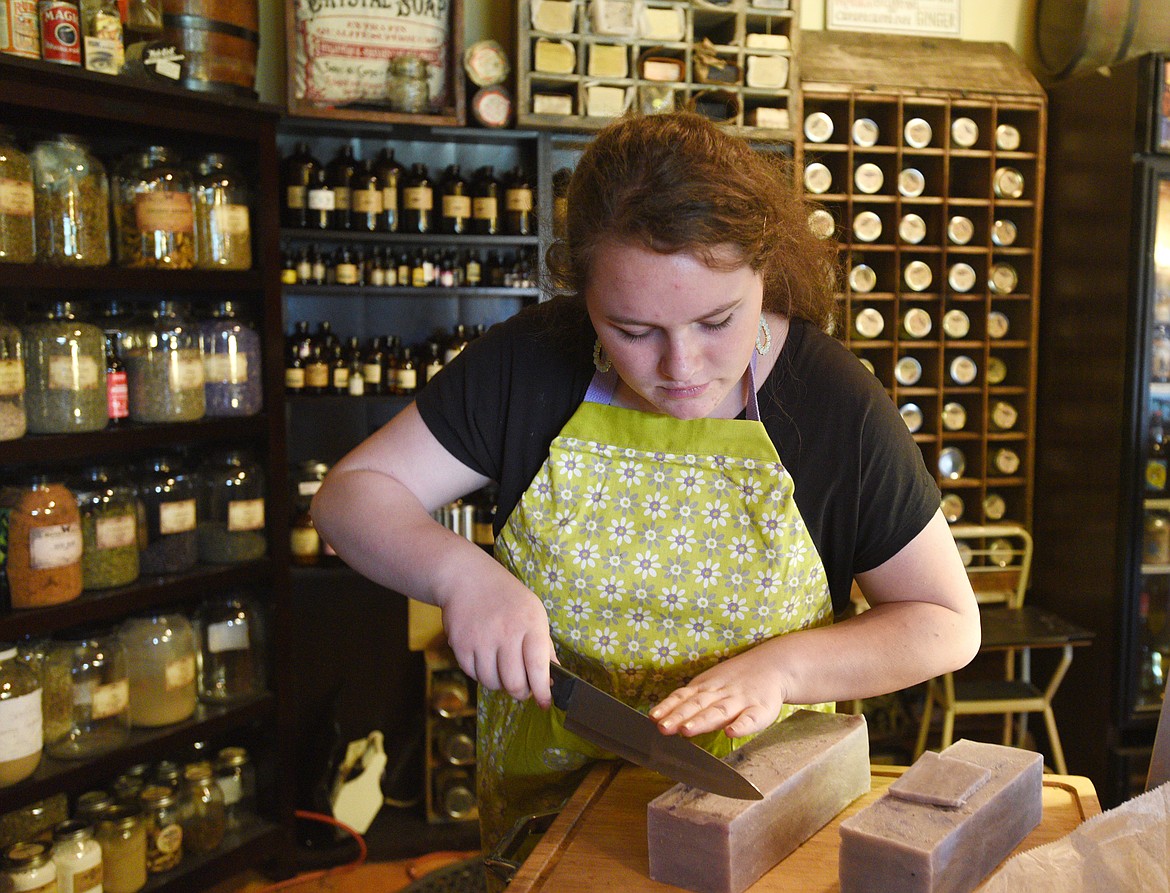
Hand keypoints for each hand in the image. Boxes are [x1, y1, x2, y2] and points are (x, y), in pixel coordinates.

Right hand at [438, 575, 555, 708]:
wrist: (466, 578)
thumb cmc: (507, 597)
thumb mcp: (534, 612)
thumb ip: (544, 645)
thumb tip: (552, 677)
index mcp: (530, 624)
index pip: (538, 668)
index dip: (542, 692)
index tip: (544, 703)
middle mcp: (506, 633)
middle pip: (514, 683)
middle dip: (521, 692)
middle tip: (523, 688)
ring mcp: (480, 640)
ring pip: (492, 683)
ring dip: (500, 683)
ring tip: (502, 668)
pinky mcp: (460, 645)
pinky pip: (474, 675)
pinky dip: (481, 674)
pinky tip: (486, 658)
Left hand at [648, 649, 788, 738]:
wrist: (774, 666)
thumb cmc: (735, 681)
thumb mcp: (710, 685)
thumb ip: (690, 702)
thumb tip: (660, 718)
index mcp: (706, 688)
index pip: (683, 697)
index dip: (668, 707)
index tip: (653, 718)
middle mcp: (720, 694)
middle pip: (697, 706)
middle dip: (679, 716)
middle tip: (664, 727)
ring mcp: (740, 701)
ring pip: (719, 711)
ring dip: (702, 720)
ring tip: (686, 730)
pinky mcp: (761, 710)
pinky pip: (751, 719)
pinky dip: (741, 726)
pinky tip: (731, 733)